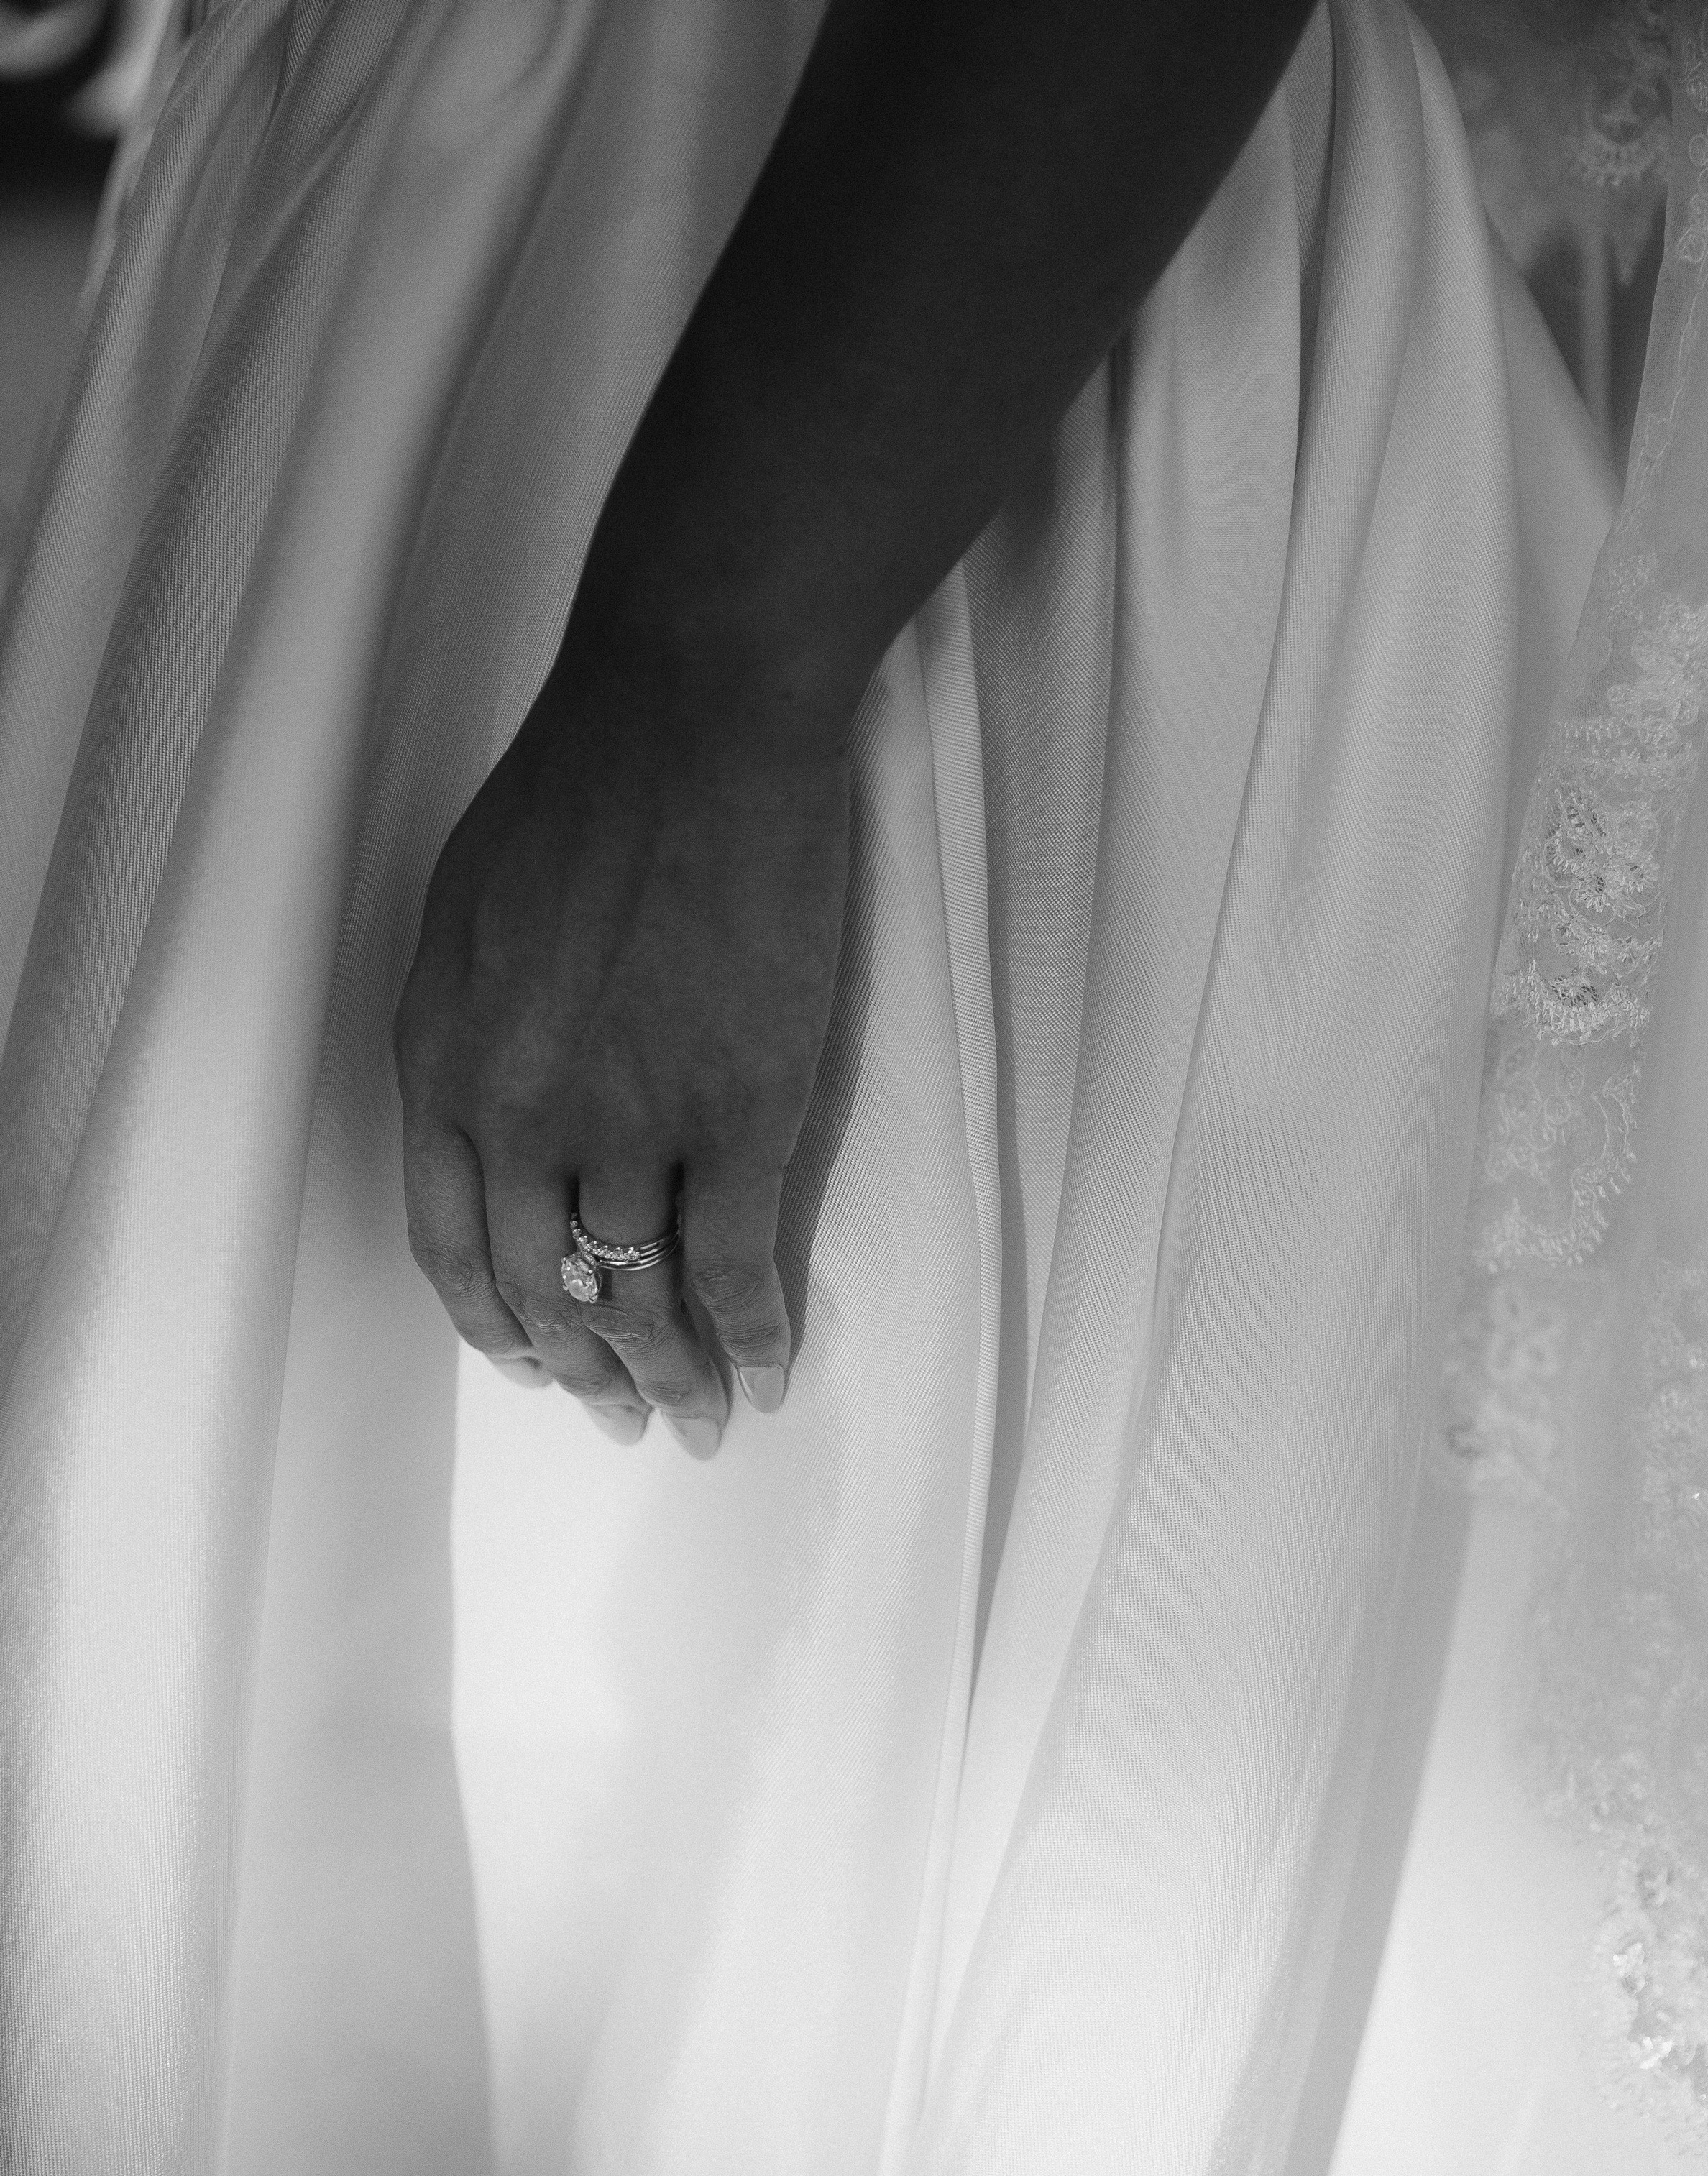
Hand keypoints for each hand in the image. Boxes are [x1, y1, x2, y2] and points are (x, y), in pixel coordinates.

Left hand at [393, 640, 850, 1454]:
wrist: (690, 719)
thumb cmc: (578, 789)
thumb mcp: (465, 921)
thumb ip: (473, 1038)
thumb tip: (501, 1120)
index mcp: (440, 1066)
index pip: (450, 1243)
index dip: (491, 1323)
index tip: (526, 1365)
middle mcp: (518, 1119)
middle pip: (545, 1291)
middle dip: (583, 1375)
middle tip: (620, 1419)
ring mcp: (633, 1125)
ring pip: (638, 1297)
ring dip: (669, 1376)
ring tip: (697, 1423)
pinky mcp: (741, 1117)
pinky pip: (736, 1264)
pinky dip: (754, 1335)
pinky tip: (766, 1374)